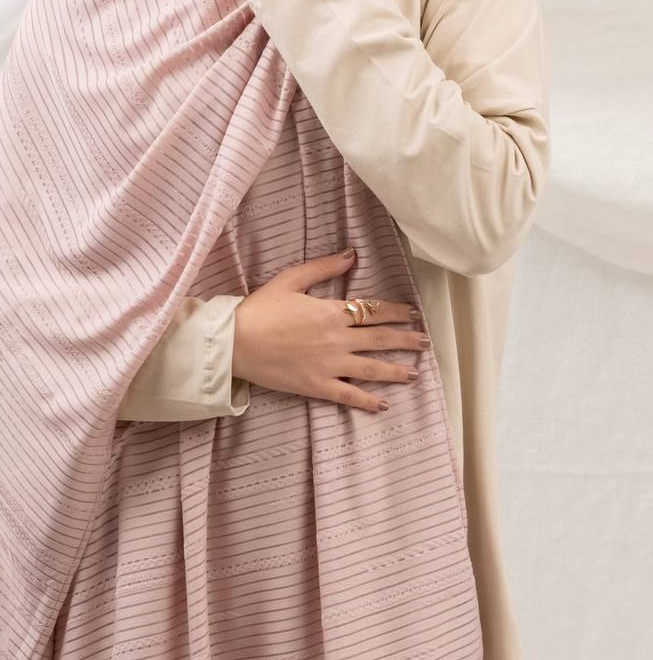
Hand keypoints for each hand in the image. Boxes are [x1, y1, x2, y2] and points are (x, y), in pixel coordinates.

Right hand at [231, 249, 431, 412]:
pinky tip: (383, 405)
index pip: (373, 310)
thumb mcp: (290, 279)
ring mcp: (329, 364)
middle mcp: (337, 338)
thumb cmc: (259, 309)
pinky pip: (348, 395)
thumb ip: (324, 267)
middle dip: (406, 340)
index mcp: (331, 311)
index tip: (411, 314)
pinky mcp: (317, 385)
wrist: (234, 341)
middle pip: (380, 339)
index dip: (395, 312)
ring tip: (414, 373)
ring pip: (372, 368)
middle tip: (425, 342)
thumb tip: (352, 254)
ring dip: (396, 370)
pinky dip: (367, 401)